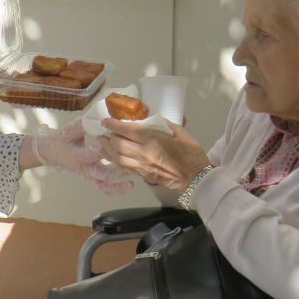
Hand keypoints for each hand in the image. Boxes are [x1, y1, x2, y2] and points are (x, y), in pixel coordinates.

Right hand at [31, 119, 135, 194]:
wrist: (51, 152)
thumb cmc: (61, 140)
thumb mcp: (69, 130)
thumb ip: (84, 124)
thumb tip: (97, 116)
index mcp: (76, 156)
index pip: (92, 154)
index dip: (105, 149)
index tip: (118, 145)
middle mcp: (83, 169)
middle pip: (101, 174)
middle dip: (116, 171)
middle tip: (130, 165)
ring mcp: (87, 175)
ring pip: (103, 185)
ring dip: (118, 186)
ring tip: (132, 181)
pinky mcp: (91, 178)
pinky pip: (103, 187)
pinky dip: (115, 189)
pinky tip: (128, 187)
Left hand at [97, 119, 211, 192]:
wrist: (196, 179)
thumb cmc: (191, 155)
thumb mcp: (180, 133)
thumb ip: (164, 124)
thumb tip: (150, 119)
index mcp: (154, 140)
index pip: (127, 130)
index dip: (114, 124)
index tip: (107, 120)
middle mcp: (144, 154)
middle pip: (118, 144)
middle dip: (109, 135)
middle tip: (106, 129)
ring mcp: (142, 166)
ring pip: (117, 157)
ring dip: (107, 148)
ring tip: (102, 140)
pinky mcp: (142, 175)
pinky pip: (123, 166)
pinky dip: (115, 159)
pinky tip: (112, 153)